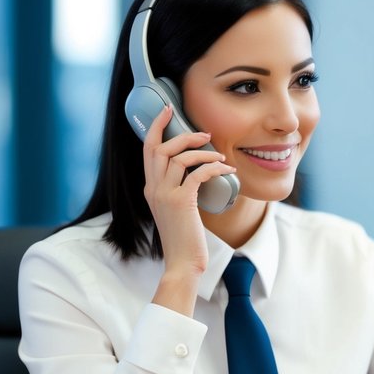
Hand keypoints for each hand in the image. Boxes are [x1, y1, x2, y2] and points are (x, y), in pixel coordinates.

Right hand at [142, 106, 236, 295]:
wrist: (183, 263)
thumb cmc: (184, 238)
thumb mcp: (175, 210)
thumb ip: (178, 190)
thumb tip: (197, 173)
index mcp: (150, 188)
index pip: (148, 149)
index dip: (157, 126)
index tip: (169, 110)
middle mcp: (153, 189)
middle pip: (160, 148)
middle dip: (182, 133)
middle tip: (205, 133)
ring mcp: (164, 195)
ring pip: (177, 157)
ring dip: (202, 151)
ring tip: (219, 155)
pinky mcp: (180, 203)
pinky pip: (196, 174)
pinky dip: (213, 167)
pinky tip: (226, 169)